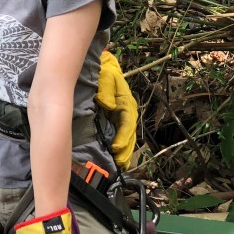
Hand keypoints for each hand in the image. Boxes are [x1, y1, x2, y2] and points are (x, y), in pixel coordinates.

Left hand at [95, 50, 137, 169]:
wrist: (104, 69)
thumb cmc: (105, 73)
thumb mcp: (106, 77)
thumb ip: (106, 90)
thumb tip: (110, 106)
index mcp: (126, 103)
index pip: (126, 123)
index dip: (123, 137)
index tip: (116, 148)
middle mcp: (127, 112)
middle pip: (129, 134)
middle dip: (126, 149)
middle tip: (120, 162)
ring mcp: (123, 118)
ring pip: (128, 138)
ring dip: (125, 152)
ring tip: (121, 164)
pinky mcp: (117, 121)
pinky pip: (122, 137)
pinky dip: (122, 148)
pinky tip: (120, 160)